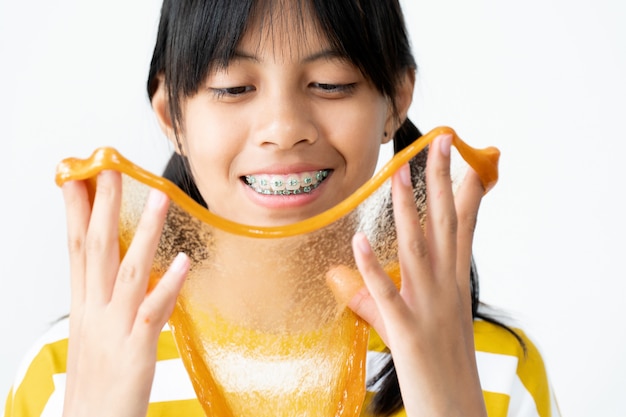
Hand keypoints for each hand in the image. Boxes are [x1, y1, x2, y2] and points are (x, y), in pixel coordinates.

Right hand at [61, 170, 189, 416]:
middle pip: (96, 249)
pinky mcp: (136, 350)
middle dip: (102, 205)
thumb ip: (104, 297)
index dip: (75, 211)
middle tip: (108, 166)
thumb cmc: (98, 380)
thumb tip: (115, 269)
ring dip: (142, 232)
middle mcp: (95, 311)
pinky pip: (154, 312)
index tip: (76, 176)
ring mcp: (114, 329)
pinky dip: (168, 285)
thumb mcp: (92, 331)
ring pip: (128, 271)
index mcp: (85, 305)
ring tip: (159, 198)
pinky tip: (185, 262)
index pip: (76, 248)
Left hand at [348, 134, 487, 415]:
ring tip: (400, 177)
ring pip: (417, 251)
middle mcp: (445, 289)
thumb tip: (343, 270)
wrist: (454, 408)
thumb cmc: (440, 364)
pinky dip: (372, 269)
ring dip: (409, 213)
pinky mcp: (405, 333)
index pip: (462, 227)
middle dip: (442, 182)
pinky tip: (359, 242)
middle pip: (445, 226)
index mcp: (453, 283)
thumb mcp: (417, 320)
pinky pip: (386, 296)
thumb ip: (376, 292)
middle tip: (441, 142)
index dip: (464, 191)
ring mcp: (427, 309)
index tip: (466, 158)